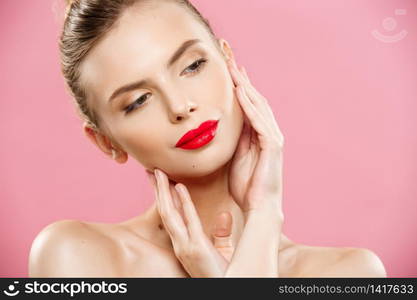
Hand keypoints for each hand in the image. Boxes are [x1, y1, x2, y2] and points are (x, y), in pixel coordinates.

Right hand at [146, 169, 234, 276]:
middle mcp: (179, 244)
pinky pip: (189, 220)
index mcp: (182, 244)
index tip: (159, 182)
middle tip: (152, 171)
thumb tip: (224, 214)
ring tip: (159, 173)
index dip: (163, 198)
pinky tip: (179, 187)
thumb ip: (221, 233)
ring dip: (164, 192)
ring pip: (169, 213)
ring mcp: (185, 246)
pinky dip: (183, 203)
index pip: (169, 216)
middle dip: (158, 190)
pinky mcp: (196, 248)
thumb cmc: (223, 275)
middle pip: (164, 211)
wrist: (223, 290)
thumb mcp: (222, 252)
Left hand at [227, 58, 284, 216]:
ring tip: (233, 67)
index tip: (228, 68)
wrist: (258, 208)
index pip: (248, 104)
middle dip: (242, 78)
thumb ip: (236, 140)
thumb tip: (228, 125)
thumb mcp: (235, 157)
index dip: (239, 85)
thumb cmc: (246, 187)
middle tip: (230, 58)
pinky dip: (250, 105)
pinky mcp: (273, 146)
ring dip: (245, 85)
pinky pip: (260, 121)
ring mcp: (273, 138)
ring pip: (259, 105)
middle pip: (255, 99)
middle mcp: (268, 132)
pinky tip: (240, 90)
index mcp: (258, 135)